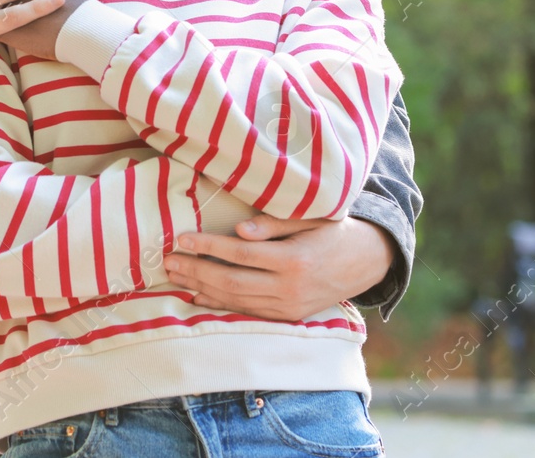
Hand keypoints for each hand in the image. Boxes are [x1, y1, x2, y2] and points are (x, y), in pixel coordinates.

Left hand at [163, 215, 396, 321]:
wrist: (366, 262)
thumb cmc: (334, 231)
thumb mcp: (310, 218)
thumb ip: (275, 224)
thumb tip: (239, 231)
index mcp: (295, 260)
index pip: (242, 254)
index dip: (209, 247)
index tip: (182, 238)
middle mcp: (290, 288)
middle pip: (233, 281)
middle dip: (196, 270)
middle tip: (168, 260)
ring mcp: (289, 307)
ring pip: (237, 300)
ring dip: (202, 288)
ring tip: (176, 276)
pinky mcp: (287, 317)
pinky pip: (248, 311)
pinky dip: (221, 304)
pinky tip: (199, 295)